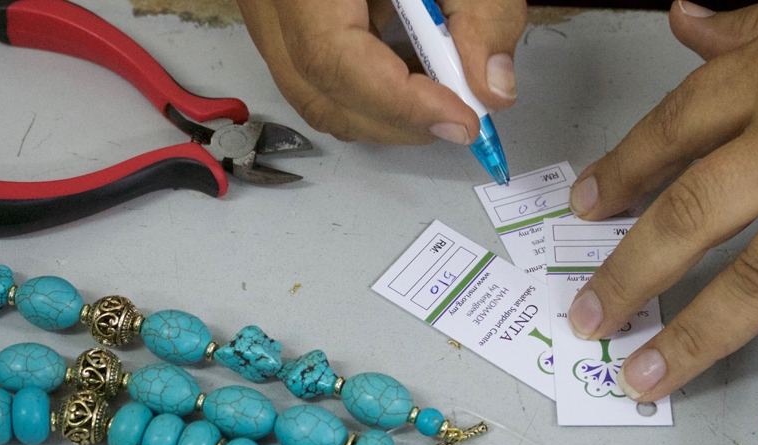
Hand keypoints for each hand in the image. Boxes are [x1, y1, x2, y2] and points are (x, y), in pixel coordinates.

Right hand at [237, 0, 525, 143]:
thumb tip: (493, 88)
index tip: (463, 118)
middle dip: (397, 119)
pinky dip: (367, 87)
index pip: (333, 57)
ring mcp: (265, 3)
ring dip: (383, 110)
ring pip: (311, 90)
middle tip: (462, 115)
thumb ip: (483, 10)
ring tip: (441, 93)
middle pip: (317, 89)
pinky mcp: (279, 12)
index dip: (400, 102)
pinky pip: (312, 71)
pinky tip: (412, 70)